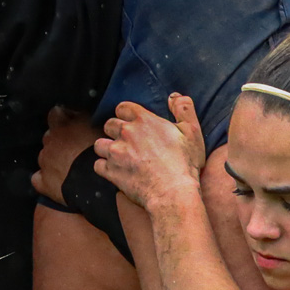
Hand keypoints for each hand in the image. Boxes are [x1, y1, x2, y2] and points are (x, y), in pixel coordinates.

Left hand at [30, 106, 97, 201]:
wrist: (96, 181)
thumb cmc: (104, 153)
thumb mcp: (104, 128)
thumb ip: (93, 120)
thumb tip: (95, 116)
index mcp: (63, 124)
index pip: (57, 113)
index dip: (66, 118)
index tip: (76, 124)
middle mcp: (50, 139)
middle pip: (50, 136)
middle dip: (61, 140)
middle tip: (78, 148)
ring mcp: (45, 160)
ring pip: (45, 156)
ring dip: (55, 159)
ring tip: (73, 167)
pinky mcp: (43, 181)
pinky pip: (39, 179)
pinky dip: (46, 180)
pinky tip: (58, 183)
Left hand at [92, 94, 206, 208]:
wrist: (173, 193)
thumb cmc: (185, 163)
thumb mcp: (192, 132)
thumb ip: (183, 109)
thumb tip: (174, 96)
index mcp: (144, 120)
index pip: (123, 107)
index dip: (126, 113)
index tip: (132, 121)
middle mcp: (126, 133)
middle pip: (109, 124)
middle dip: (116, 130)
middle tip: (127, 140)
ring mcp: (116, 153)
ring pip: (99, 144)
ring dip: (107, 148)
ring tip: (118, 155)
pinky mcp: (111, 172)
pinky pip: (98, 165)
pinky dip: (104, 167)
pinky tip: (114, 170)